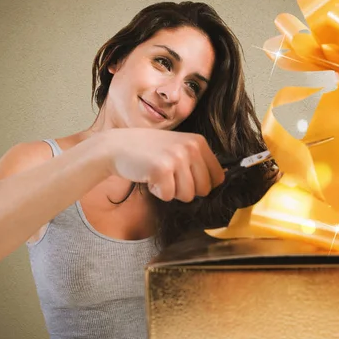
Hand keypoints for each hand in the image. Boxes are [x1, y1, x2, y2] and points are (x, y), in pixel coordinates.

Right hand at [99, 128, 224, 201]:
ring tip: (158, 174)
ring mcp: (177, 158)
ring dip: (170, 190)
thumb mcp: (179, 147)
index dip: (201, 184)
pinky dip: (157, 192)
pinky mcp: (161, 169)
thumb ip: (199, 162)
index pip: (218, 177)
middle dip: (185, 189)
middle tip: (169, 175)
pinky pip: (168, 196)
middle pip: (203, 189)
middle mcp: (191, 148)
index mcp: (199, 142)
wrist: (117, 146)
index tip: (185, 177)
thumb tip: (220, 181)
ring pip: (187, 195)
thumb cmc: (149, 151)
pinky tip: (149, 176)